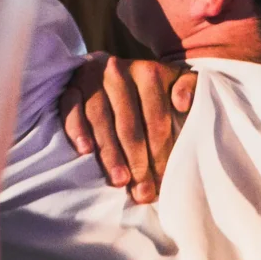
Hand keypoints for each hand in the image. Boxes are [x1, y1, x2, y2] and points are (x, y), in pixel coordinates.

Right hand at [59, 56, 195, 203]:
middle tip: (143, 191)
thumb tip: (182, 103)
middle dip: (137, 161)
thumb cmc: (155, 85)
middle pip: (129, 124)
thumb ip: (190, 86)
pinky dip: (77, 129)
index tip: (164, 179)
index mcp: (149, 72)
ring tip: (120, 181)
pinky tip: (85, 152)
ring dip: (110, 153)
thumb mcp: (178, 79)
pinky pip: (70, 108)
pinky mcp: (71, 86)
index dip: (161, 151)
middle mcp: (118, 72)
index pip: (156, 118)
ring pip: (100, 120)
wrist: (117, 68)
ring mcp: (91, 78)